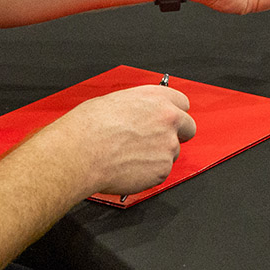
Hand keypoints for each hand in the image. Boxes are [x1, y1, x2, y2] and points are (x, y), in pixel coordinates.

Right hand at [56, 85, 195, 195]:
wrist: (80, 153)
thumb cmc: (89, 127)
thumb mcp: (115, 101)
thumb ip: (138, 107)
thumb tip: (139, 113)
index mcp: (156, 97)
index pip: (182, 102)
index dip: (174, 112)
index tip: (168, 119)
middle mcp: (168, 119)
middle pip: (188, 127)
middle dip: (176, 134)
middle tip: (156, 140)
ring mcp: (168, 145)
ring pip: (173, 152)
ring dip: (158, 155)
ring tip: (131, 155)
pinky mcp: (162, 170)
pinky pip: (161, 172)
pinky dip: (149, 172)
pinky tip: (130, 167)